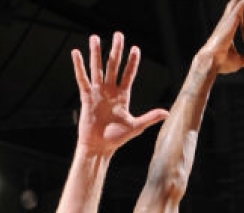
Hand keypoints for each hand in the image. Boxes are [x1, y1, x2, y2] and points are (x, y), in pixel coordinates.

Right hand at [72, 32, 168, 155]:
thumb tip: (167, 113)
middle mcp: (110, 91)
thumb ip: (150, 117)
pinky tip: (76, 53)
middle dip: (116, 50)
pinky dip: (79, 66)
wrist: (99, 147)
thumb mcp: (136, 126)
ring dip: (96, 53)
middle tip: (118, 34)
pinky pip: (82, 79)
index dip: (132, 62)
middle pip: (113, 65)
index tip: (135, 48)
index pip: (128, 74)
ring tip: (95, 37)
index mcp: (123, 96)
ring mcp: (98, 93)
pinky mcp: (86, 98)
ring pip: (97, 68)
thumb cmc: (116, 138)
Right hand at [197, 0, 243, 74]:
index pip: (235, 15)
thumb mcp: (238, 60)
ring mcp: (228, 20)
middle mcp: (226, 22)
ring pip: (237, 2)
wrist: (211, 61)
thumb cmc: (221, 62)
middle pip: (234, 5)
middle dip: (241, 0)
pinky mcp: (231, 19)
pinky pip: (242, 5)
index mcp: (227, 30)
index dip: (241, 8)